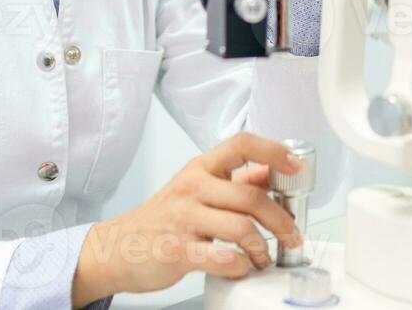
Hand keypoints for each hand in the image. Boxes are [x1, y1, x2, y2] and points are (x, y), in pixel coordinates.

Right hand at [72, 133, 304, 302]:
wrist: (115, 248)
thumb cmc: (160, 219)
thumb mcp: (195, 189)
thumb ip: (232, 181)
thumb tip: (269, 172)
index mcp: (200, 168)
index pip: (242, 144)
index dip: (274, 151)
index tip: (296, 166)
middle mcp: (192, 188)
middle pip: (251, 196)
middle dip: (281, 219)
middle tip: (293, 235)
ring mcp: (184, 219)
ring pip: (241, 228)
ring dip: (262, 248)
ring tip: (263, 257)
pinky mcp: (178, 250)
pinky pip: (222, 258)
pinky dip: (240, 265)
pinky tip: (241, 267)